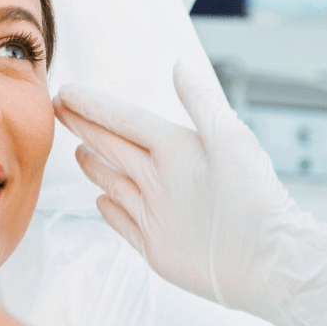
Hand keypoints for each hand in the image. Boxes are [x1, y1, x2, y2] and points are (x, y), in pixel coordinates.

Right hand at [54, 59, 326, 325]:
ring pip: (117, 182)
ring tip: (77, 149)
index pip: (127, 121)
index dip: (96, 107)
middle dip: (87, 127)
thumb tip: (179, 64)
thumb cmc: (255, 198)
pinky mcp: (156, 246)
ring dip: (96, 166)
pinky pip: (126, 224)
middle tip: (57, 109)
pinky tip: (99, 201)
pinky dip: (111, 212)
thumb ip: (201, 102)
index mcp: (179, 149)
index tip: (66, 92)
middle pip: (115, 146)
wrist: (268, 261)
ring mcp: (158, 212)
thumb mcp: (229, 139)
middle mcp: (165, 178)